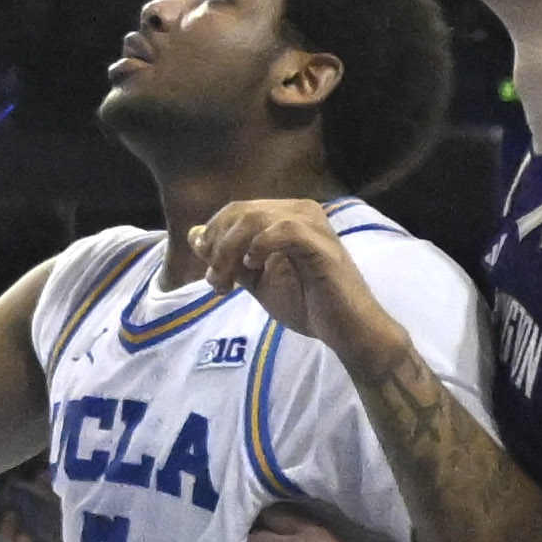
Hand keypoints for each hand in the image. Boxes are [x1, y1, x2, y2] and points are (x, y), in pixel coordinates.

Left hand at [191, 196, 390, 364]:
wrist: (346, 331)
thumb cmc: (308, 304)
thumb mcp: (257, 280)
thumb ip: (228, 258)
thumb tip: (194, 235)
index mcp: (286, 215)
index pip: (236, 210)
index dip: (214, 238)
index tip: (212, 274)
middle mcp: (300, 211)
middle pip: (241, 211)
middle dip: (218, 247)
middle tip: (218, 283)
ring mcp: (313, 224)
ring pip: (255, 218)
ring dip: (231, 252)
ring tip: (229, 282)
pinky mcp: (322, 245)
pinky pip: (283, 230)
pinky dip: (260, 247)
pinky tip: (255, 267)